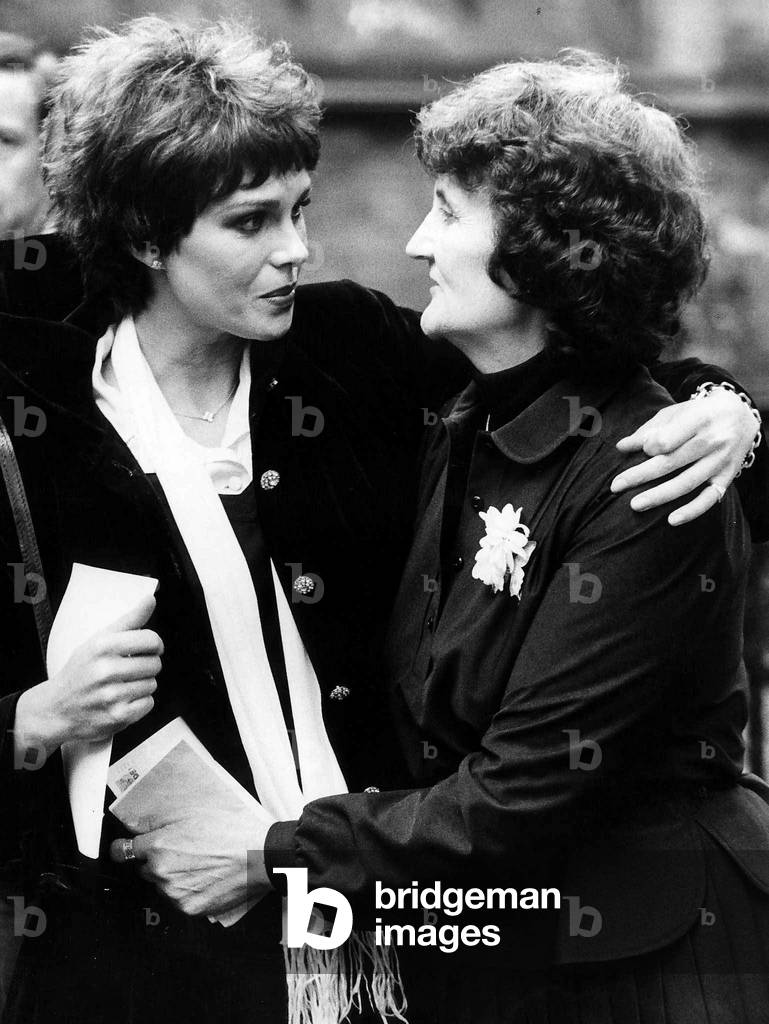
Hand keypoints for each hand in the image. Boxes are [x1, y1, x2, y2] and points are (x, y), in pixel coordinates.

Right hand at [13, 596, 161, 761]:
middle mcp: (105, 670)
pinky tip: (123, 699)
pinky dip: (140, 703)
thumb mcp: (98, 641)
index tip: (150, 648)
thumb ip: (129, 620)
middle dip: (147, 665)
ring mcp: (111, 695)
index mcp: (102, 647)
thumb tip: (151, 599)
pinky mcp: (117, 716)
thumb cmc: (80, 672)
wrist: (56, 709)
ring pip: (152, 684)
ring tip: (123, 685)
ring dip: (142, 685)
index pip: (151, 640)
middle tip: (131, 669)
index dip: (155, 644)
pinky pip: (149, 703)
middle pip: (154, 664)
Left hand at [110, 804, 273, 917]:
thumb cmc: (232, 830)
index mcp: (159, 845)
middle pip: (144, 869)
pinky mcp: (189, 908)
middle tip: (181, 852)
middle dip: (156, 861)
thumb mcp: (194, 813)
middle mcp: (161, 871)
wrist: (259, 855)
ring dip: (172, 877)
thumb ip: (162, 821)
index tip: (122, 850)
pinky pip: (178, 900)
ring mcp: (174, 893)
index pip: (122, 851)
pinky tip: (204, 878)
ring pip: (162, 885)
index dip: (122, 849)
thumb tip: (140, 826)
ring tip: (198, 865)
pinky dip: (187, 891)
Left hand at [611, 388, 759, 524]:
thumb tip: (621, 446)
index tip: (641, 451)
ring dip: (659, 496)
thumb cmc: (699, 413)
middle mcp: (712, 440)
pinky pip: (709, 498)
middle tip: (616, 486)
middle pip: (672, 462)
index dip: (649, 447)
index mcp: (698, 419)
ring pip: (687, 482)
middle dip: (641, 475)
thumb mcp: (675, 413)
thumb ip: (649, 430)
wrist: (741, 415)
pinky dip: (691, 511)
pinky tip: (671, 520)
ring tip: (635, 505)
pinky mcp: (727, 477)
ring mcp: (721, 461)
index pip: (668, 439)